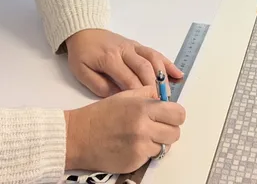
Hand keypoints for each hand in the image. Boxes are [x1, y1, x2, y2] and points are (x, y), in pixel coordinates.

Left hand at [64, 29, 183, 96]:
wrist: (83, 30)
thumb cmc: (81, 54)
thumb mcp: (82, 72)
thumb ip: (99, 86)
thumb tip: (119, 98)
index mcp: (110, 59)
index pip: (129, 78)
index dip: (139, 94)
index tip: (146, 109)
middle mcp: (125, 51)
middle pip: (145, 69)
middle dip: (154, 87)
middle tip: (160, 105)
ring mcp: (133, 47)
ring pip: (153, 59)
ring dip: (163, 76)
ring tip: (168, 94)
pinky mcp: (138, 45)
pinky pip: (155, 53)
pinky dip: (168, 64)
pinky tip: (178, 75)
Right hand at [64, 86, 185, 172]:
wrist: (77, 137)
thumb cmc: (99, 116)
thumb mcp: (123, 96)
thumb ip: (146, 94)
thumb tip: (163, 96)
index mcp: (143, 108)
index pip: (178, 113)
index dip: (174, 115)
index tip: (168, 116)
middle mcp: (144, 127)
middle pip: (175, 132)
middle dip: (168, 129)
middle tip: (156, 127)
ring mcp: (140, 147)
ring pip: (165, 146)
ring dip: (157, 142)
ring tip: (141, 137)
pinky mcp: (135, 161)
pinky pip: (151, 157)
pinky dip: (145, 153)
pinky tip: (132, 146)